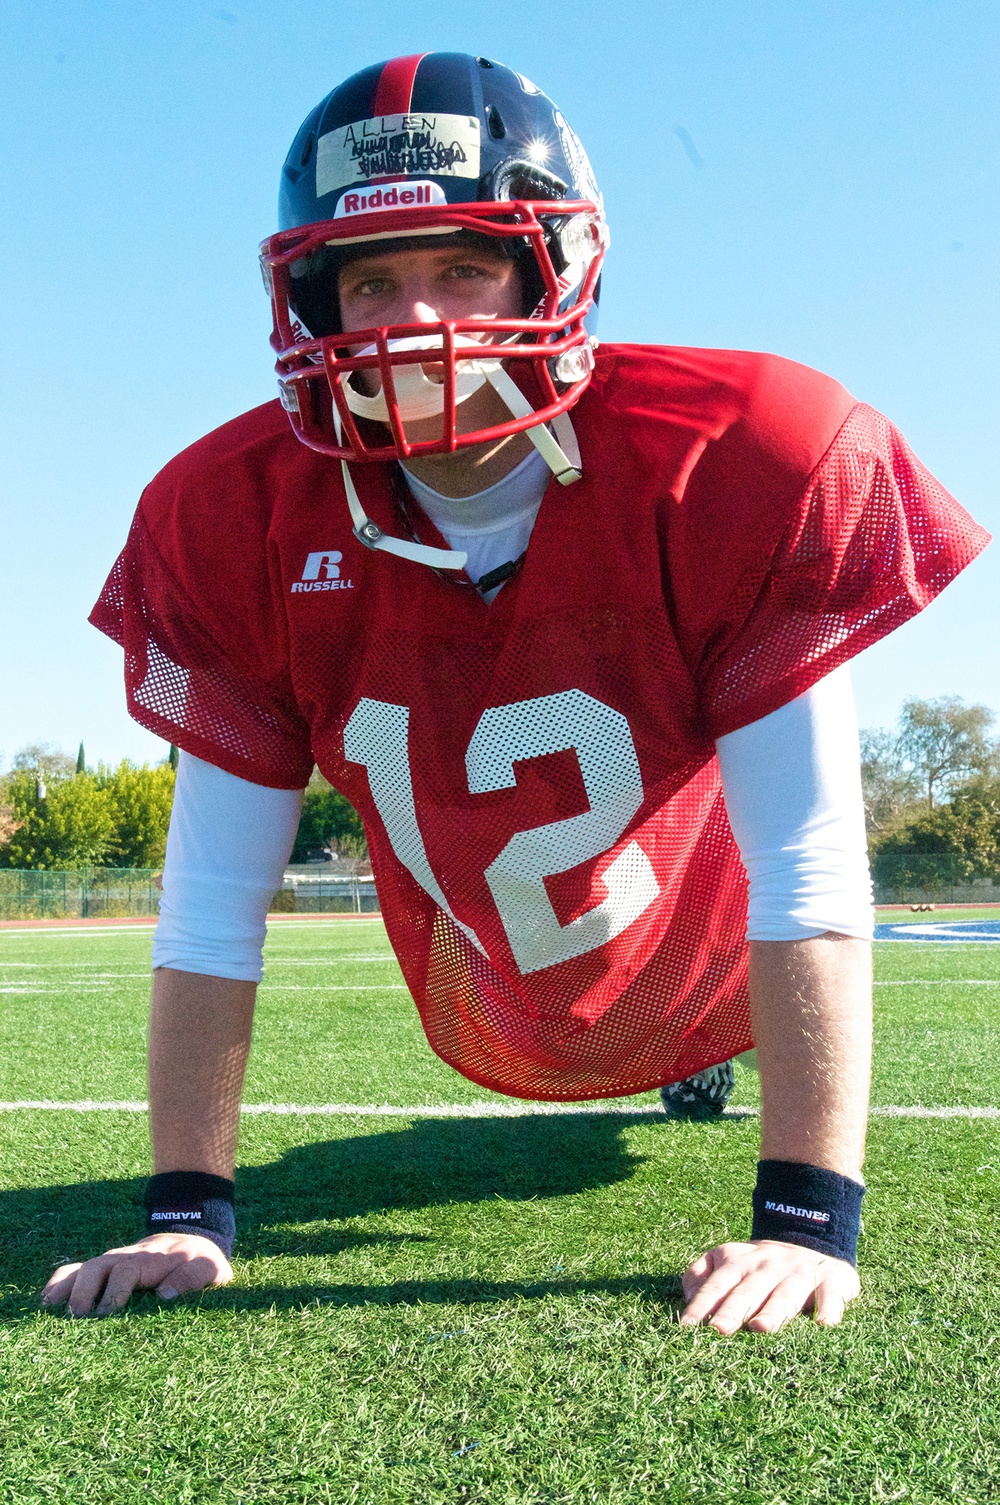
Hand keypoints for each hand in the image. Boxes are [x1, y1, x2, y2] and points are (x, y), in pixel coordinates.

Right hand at [41, 1233, 232, 1316]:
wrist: (192, 1238)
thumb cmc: (200, 1261)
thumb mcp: (210, 1268)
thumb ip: (192, 1277)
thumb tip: (165, 1295)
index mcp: (152, 1259)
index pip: (129, 1270)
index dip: (117, 1290)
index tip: (109, 1312)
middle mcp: (127, 1257)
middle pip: (99, 1266)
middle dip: (86, 1291)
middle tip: (78, 1318)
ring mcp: (112, 1261)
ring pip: (85, 1268)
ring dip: (68, 1288)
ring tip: (51, 1310)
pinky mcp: (103, 1268)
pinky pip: (77, 1270)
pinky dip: (60, 1282)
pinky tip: (45, 1302)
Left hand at [680, 1239, 859, 1332]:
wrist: (813, 1244)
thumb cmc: (760, 1267)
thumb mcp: (728, 1260)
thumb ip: (702, 1274)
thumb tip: (689, 1297)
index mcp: (739, 1260)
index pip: (717, 1284)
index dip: (702, 1304)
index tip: (688, 1326)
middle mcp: (768, 1265)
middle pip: (748, 1290)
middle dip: (733, 1310)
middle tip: (719, 1330)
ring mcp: (800, 1272)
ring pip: (785, 1294)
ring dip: (773, 1311)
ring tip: (761, 1328)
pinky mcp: (832, 1281)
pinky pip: (830, 1296)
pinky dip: (828, 1309)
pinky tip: (823, 1325)